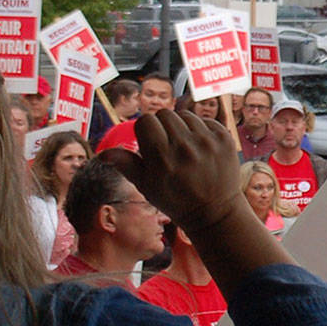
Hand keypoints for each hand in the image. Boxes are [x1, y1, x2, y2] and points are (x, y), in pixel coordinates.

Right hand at [100, 109, 243, 232]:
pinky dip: (201, 131)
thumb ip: (125, 165)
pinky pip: (205, 120)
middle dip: (162, 127)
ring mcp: (206, 141)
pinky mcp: (224, 138)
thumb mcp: (146, 186)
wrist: (214, 212)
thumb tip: (103, 154)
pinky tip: (200, 150)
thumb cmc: (176, 200)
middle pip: (164, 114)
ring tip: (184, 149)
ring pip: (184, 115)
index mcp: (161, 157)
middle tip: (167, 147)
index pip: (145, 121)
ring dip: (181, 127)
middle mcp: (184, 146)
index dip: (145, 132)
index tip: (150, 145)